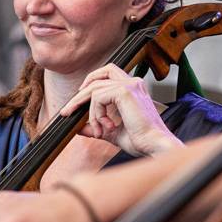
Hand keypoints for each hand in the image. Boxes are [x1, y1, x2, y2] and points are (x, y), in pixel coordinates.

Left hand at [59, 65, 182, 155]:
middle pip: (99, 76)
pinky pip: (98, 98)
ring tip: (99, 130)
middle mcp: (133, 82)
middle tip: (68, 110)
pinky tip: (107, 127)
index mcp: (133, 88)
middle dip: (80, 94)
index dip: (90, 83)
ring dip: (91, 112)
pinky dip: (96, 114)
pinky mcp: (125, 91)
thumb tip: (79, 128)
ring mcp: (130, 85)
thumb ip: (97, 126)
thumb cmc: (140, 140)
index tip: (77, 101)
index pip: (107, 74)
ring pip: (95, 89)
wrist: (154, 146)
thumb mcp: (112, 132)